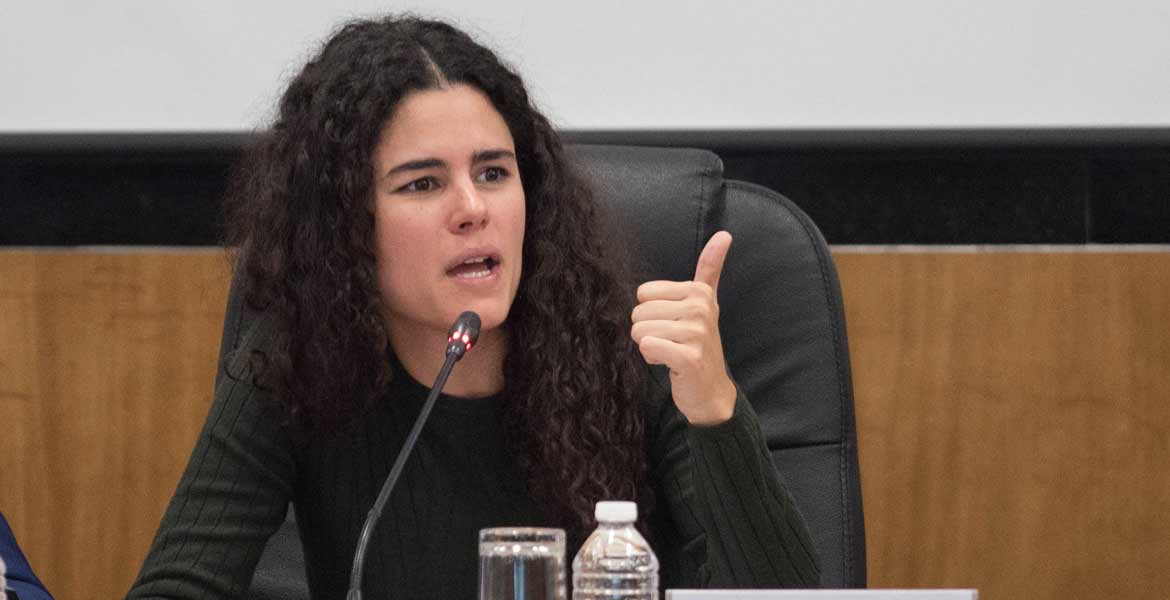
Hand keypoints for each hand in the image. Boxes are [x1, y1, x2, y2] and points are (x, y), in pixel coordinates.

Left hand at [631, 231, 736, 424]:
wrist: (710, 390)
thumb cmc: (699, 343)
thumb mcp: (705, 302)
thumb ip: (710, 268)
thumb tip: (724, 233)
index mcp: (699, 292)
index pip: (643, 293)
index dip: (650, 313)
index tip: (673, 324)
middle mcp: (701, 308)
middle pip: (639, 312)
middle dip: (647, 331)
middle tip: (672, 342)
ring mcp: (697, 333)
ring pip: (640, 331)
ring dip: (650, 347)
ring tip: (672, 353)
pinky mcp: (689, 357)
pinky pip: (647, 347)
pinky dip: (652, 359)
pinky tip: (670, 365)